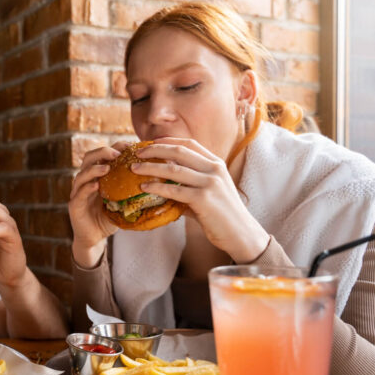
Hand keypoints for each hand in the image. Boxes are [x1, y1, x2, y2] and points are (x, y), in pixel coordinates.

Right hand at [68, 144, 127, 267]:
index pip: (103, 155)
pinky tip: (96, 186)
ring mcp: (77, 192)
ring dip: (94, 169)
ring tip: (107, 168)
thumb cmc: (108, 218)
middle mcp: (85, 180)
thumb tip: (158, 181)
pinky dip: (87, 188)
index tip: (131, 146)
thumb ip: (132, 190)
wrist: (95, 238)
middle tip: (117, 154)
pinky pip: (79, 194)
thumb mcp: (122, 201)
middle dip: (102, 152)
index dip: (115, 147)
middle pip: (88, 158)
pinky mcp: (74, 206)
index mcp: (96, 175)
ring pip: (81, 174)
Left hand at [133, 137, 268, 261]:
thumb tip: (163, 185)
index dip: (168, 141)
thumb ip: (189, 185)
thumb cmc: (221, 215)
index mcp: (216, 164)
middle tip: (137, 153)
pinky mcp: (203, 199)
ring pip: (173, 170)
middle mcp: (214, 169)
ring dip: (150, 168)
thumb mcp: (208, 192)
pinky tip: (144, 187)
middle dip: (155, 150)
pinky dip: (156, 187)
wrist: (240, 233)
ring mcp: (209, 183)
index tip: (150, 143)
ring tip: (134, 168)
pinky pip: (174, 190)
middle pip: (179, 152)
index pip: (189, 144)